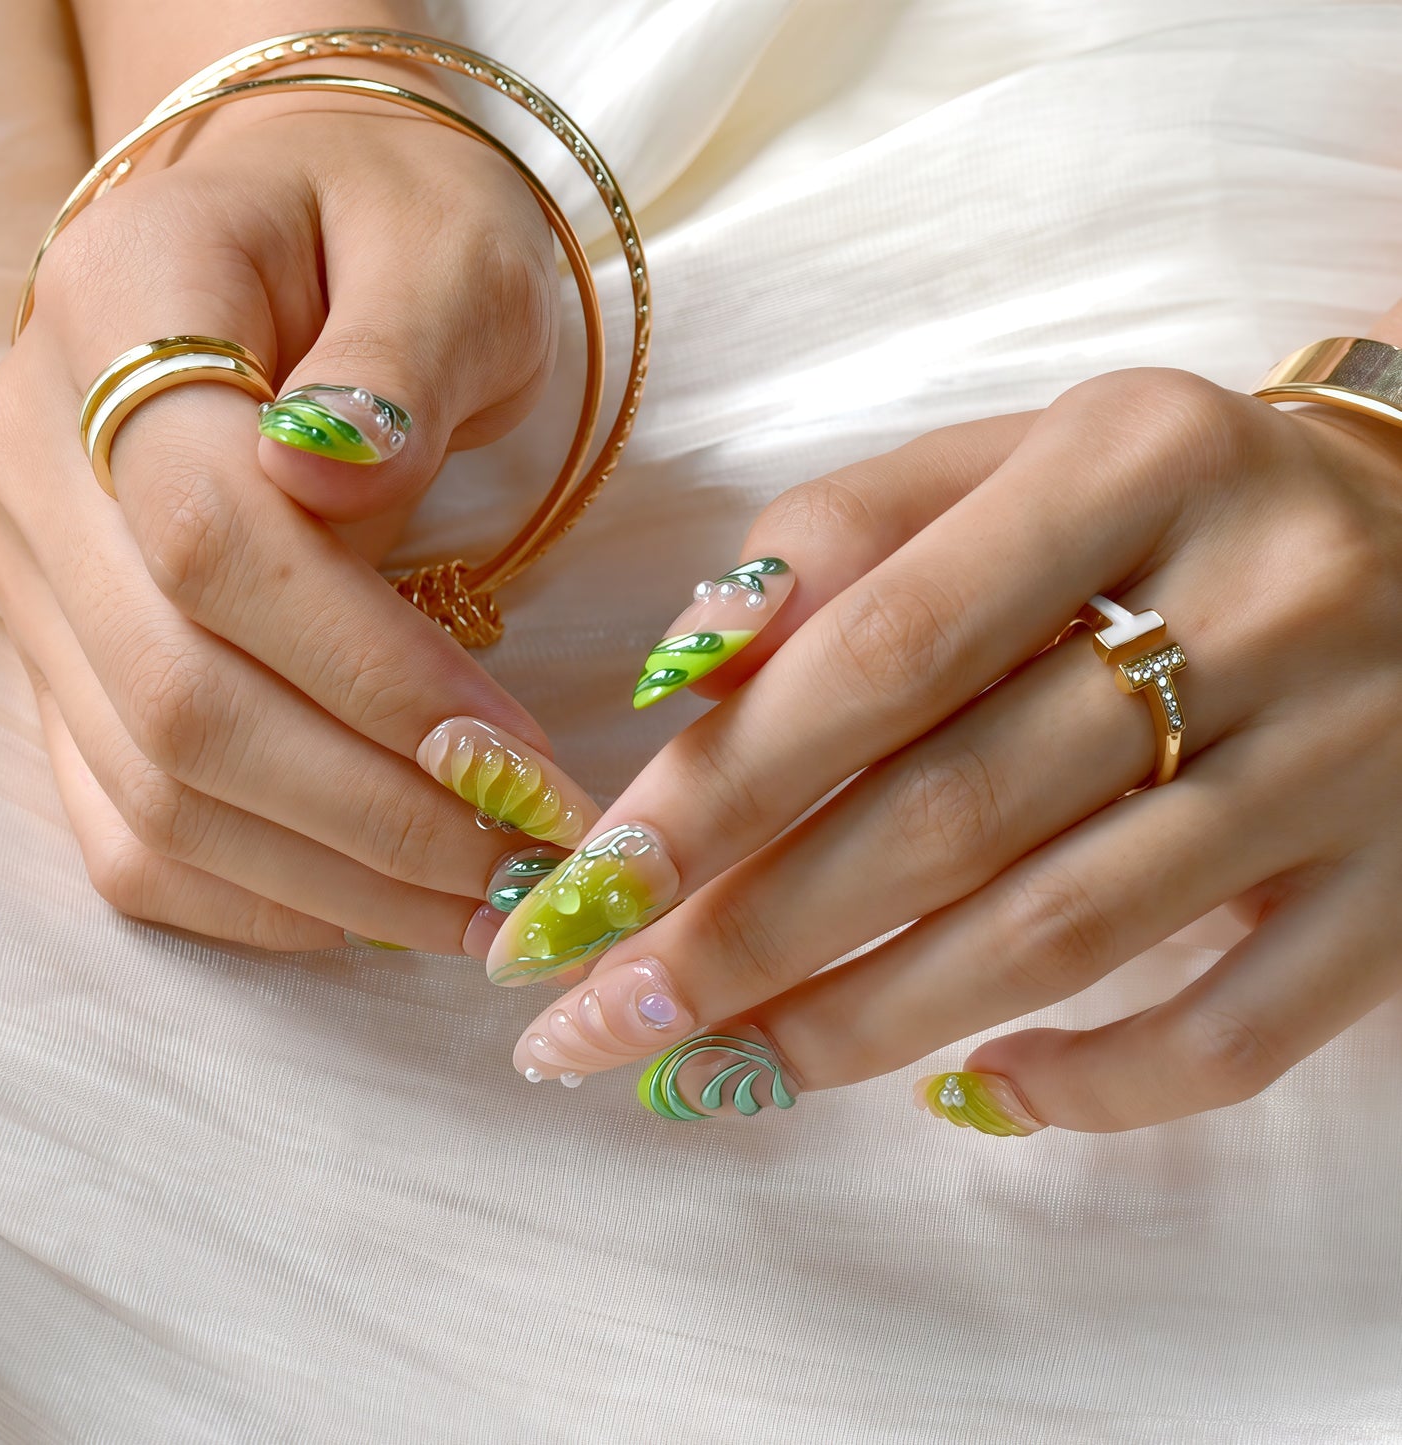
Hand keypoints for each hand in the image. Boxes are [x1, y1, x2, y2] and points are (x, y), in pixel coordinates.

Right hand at [0, 96, 597, 949]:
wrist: (308, 237)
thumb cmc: (402, 229)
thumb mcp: (450, 246)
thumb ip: (404, 348)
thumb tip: (338, 472)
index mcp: (122, 310)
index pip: (213, 538)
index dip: (372, 673)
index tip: (522, 759)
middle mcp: (37, 455)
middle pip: (178, 698)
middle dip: (377, 814)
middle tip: (533, 872)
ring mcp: (34, 573)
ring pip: (152, 789)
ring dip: (337, 879)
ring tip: (489, 909)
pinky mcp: (67, 659)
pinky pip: (129, 823)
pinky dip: (263, 892)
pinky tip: (385, 907)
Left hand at [497, 368, 1401, 1132]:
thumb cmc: (1166, 505)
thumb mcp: (1014, 462)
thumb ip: (847, 537)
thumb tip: (686, 674)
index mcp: (1130, 461)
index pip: (882, 648)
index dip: (721, 784)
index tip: (592, 889)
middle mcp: (1256, 601)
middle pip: (952, 810)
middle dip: (752, 933)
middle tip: (607, 1016)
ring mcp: (1348, 757)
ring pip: (1065, 933)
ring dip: (864, 1021)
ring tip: (727, 1066)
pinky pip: (1240, 1034)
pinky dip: (1092, 1088)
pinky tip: (968, 1097)